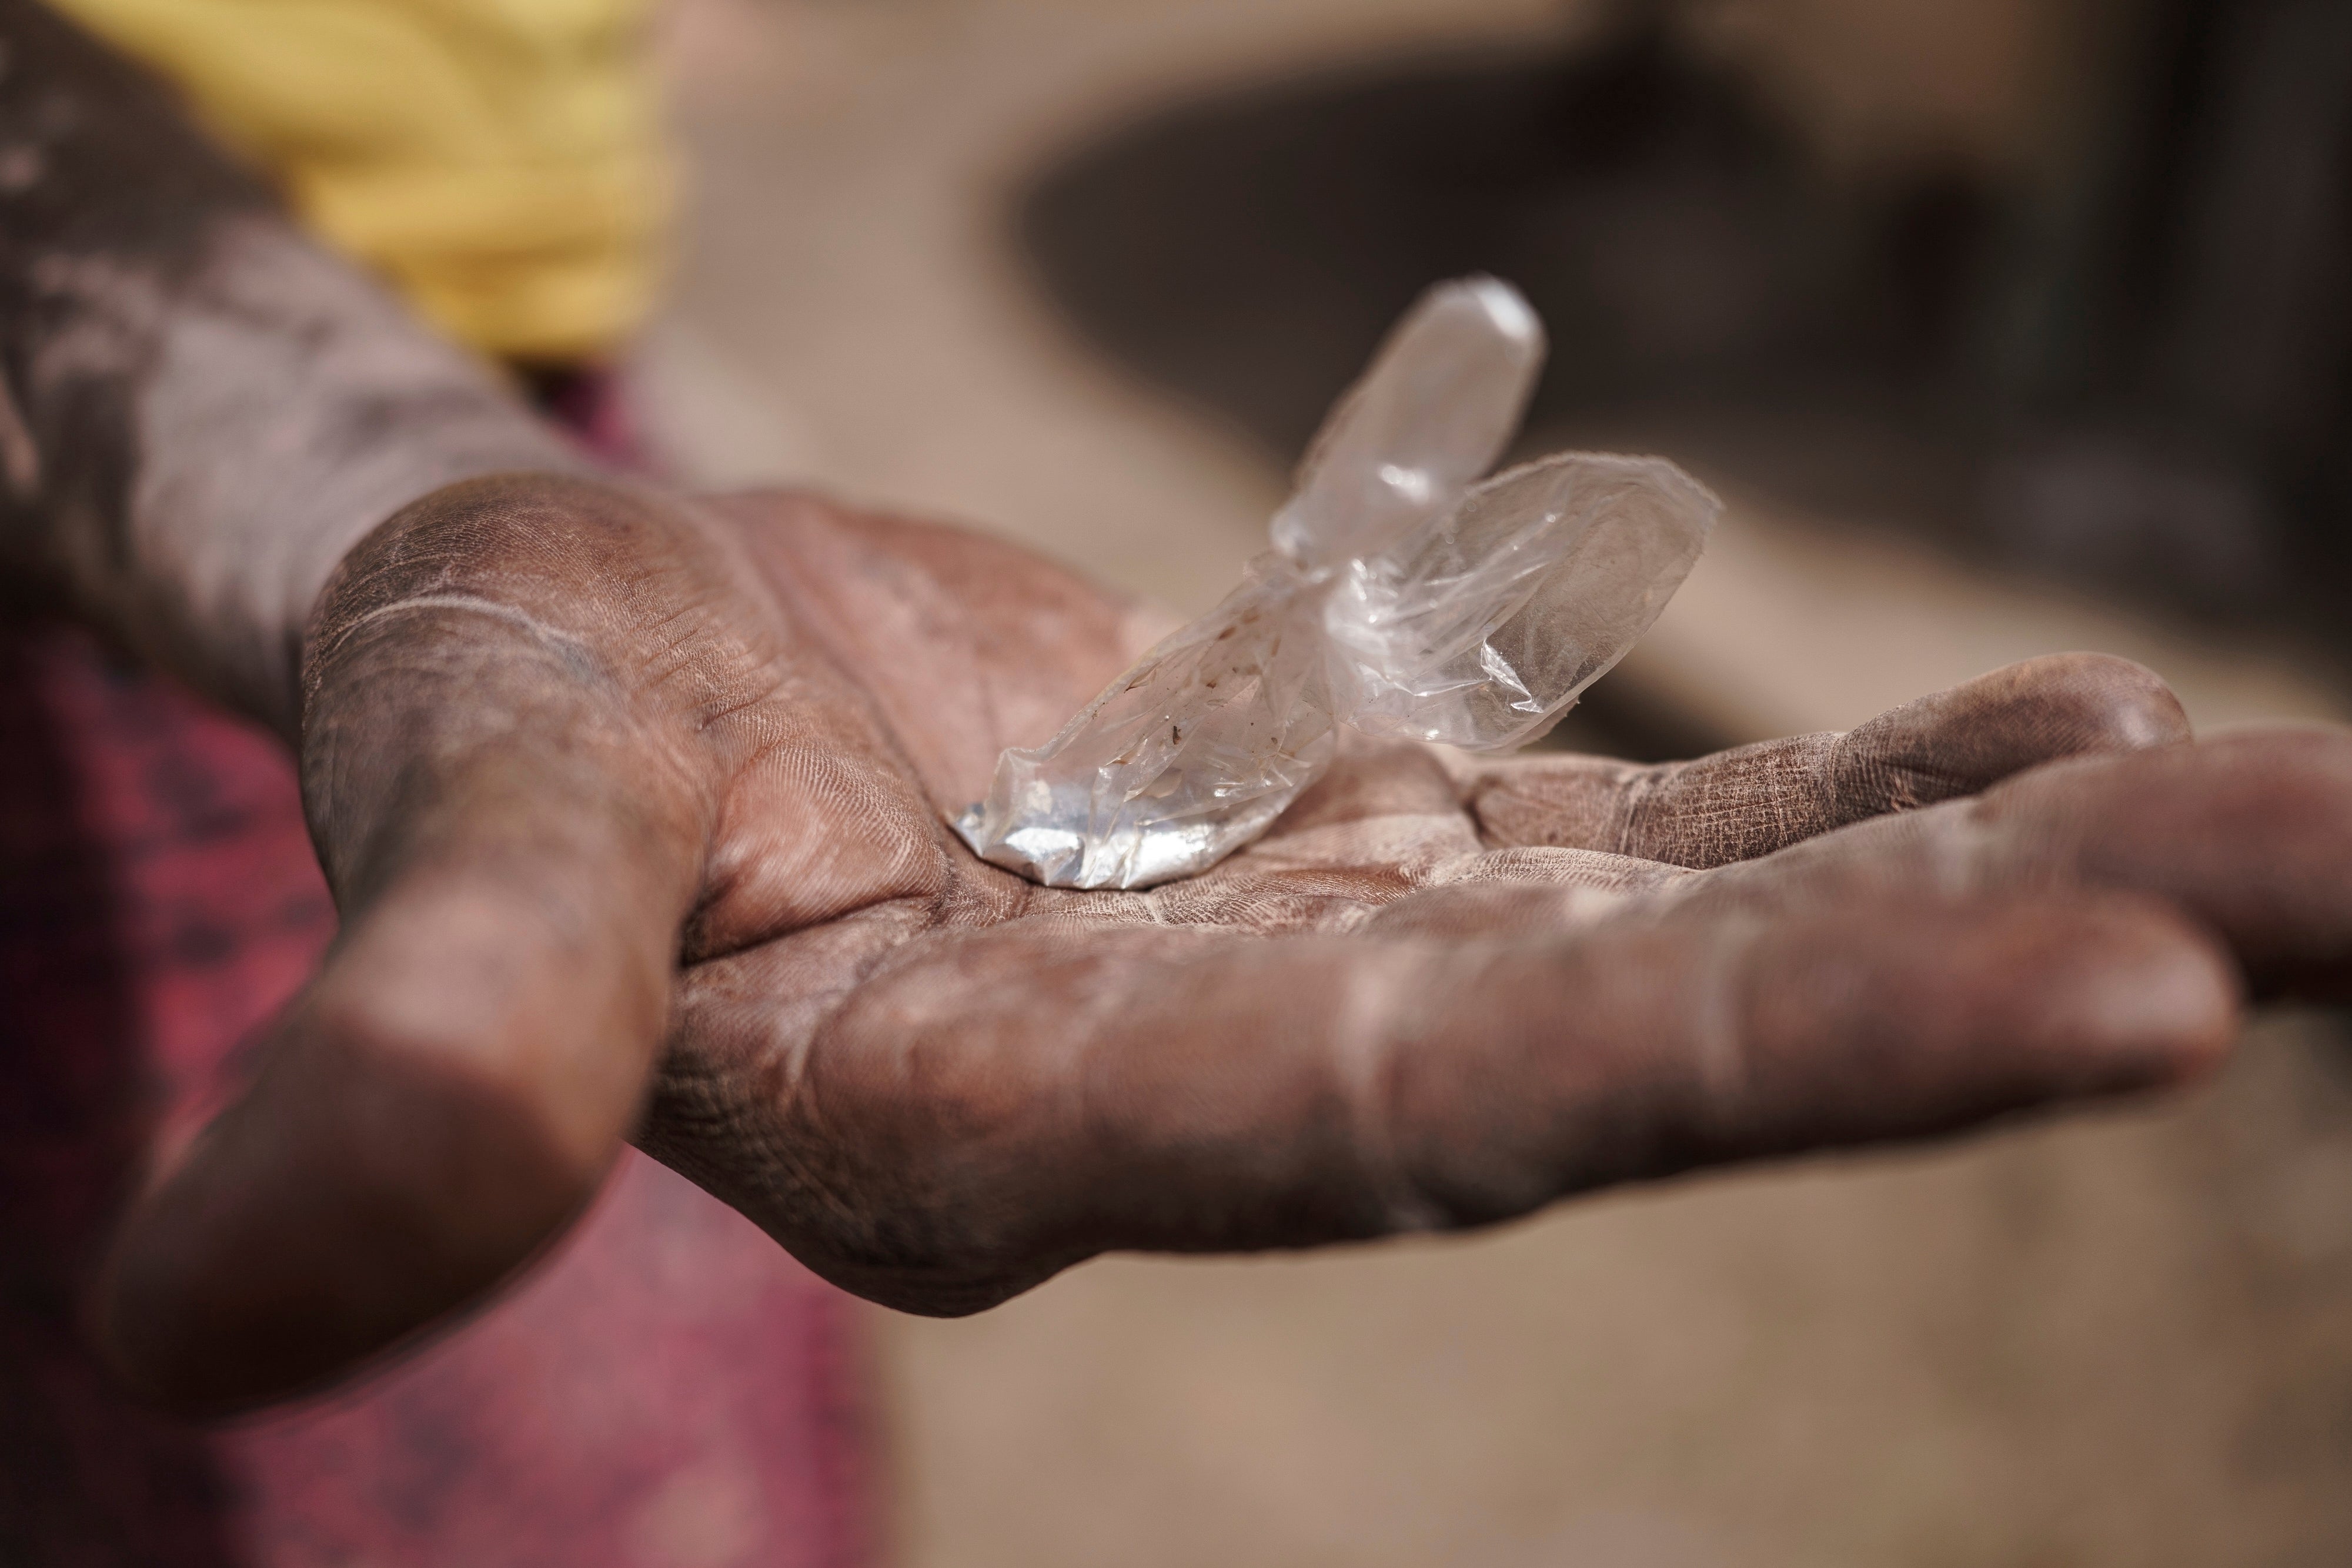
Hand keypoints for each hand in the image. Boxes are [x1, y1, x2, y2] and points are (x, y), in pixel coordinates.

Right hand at [96, 473, 2351, 1410]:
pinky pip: (1666, 834)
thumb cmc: (505, 730)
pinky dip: (1871, 780)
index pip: (1473, 1120)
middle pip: (1681, 1037)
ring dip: (2017, 861)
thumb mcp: (460, 838)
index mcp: (1056, 1129)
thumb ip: (434, 1042)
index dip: (1792, 1063)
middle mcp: (1252, 1078)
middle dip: (2019, 963)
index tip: (2145, 998)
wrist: (584, 661)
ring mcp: (1336, 953)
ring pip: (1720, 932)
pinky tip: (2091, 718)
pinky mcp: (1365, 846)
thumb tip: (212, 1297)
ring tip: (2331, 806)